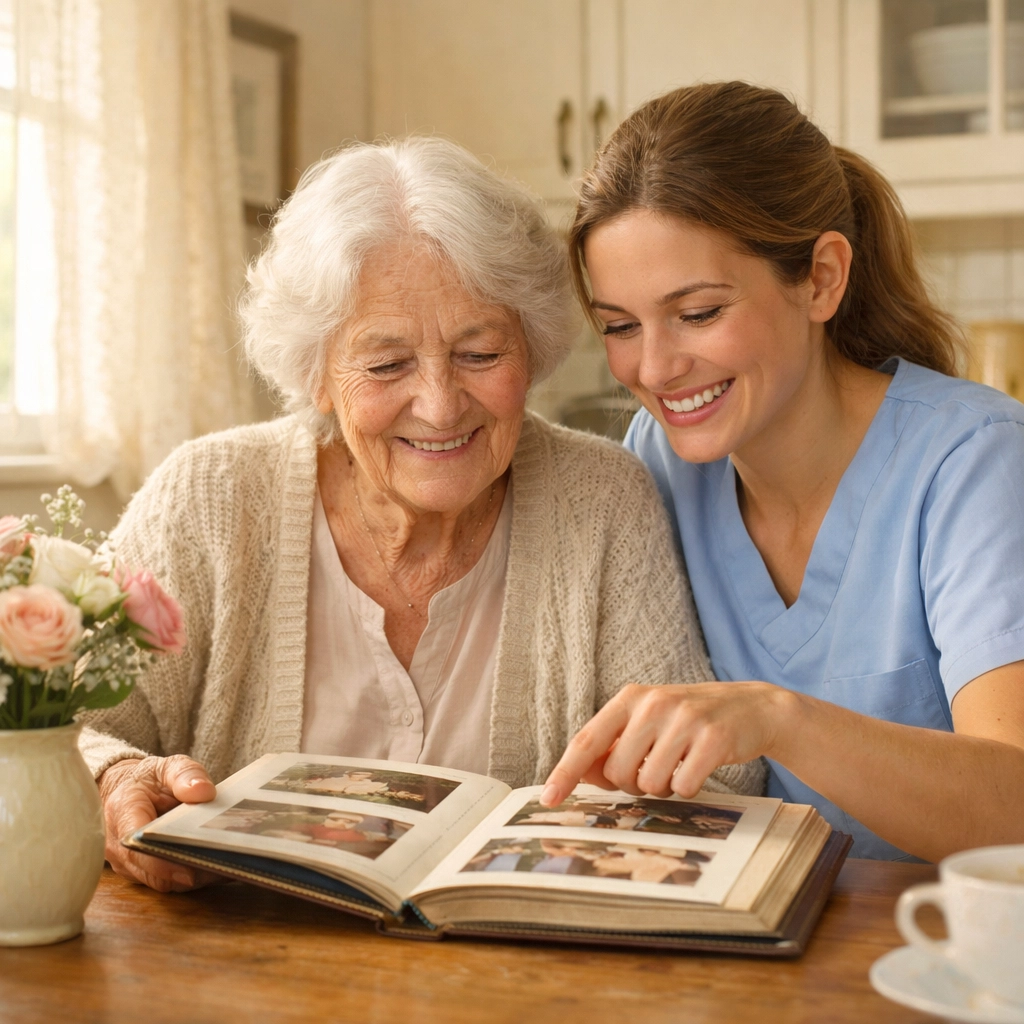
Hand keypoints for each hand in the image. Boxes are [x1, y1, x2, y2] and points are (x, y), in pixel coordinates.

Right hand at [97, 755, 218, 891]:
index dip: (160, 860)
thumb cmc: (150, 779)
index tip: (189, 869)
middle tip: (224, 865)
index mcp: (122, 810)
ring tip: (228, 868)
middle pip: (151, 869)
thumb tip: (204, 792)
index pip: (136, 842)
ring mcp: (126, 861)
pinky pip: (165, 881)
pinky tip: (219, 868)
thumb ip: (185, 774)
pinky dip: (192, 876)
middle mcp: (118, 843)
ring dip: (193, 877)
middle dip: (187, 870)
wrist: (127, 791)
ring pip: (160, 881)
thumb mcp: (168, 766)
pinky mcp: (139, 872)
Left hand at [541, 681, 791, 806]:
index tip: (548, 799)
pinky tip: (699, 768)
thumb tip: (580, 776)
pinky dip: (688, 788)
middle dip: (632, 784)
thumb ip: (615, 744)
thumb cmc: (689, 721)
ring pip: (650, 783)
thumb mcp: (648, 721)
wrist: (752, 708)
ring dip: (662, 787)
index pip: (587, 740)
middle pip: (618, 772)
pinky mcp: (713, 739)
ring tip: (679, 764)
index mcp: (630, 698)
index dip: (565, 772)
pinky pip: (683, 787)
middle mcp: (654, 704)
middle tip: (654, 769)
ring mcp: (685, 719)